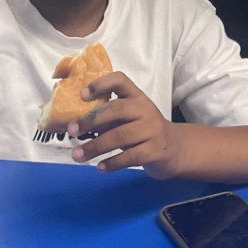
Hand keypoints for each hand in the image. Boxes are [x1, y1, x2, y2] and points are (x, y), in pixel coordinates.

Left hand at [69, 72, 184, 178]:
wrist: (175, 149)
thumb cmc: (144, 130)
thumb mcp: (130, 118)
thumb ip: (109, 117)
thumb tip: (76, 123)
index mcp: (137, 97)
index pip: (121, 80)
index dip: (101, 84)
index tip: (83, 94)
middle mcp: (145, 110)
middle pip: (117, 109)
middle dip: (91, 120)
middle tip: (72, 130)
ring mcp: (152, 130)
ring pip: (120, 136)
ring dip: (95, 147)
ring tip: (77, 155)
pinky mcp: (155, 151)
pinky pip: (129, 157)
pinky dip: (112, 163)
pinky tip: (100, 167)